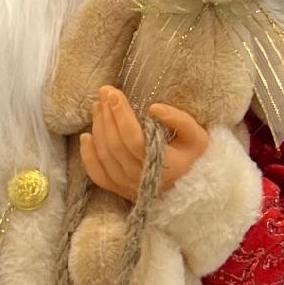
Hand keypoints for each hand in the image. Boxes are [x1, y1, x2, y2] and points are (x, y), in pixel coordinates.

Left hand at [79, 85, 207, 199]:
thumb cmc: (195, 157)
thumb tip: (154, 108)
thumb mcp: (197, 135)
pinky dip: (88, 156)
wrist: (195, 187)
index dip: (121, 115)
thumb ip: (179, 120)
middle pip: (115, 146)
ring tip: (98, 106)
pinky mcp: (120, 191)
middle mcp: (143, 179)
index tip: (114, 94)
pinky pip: (98, 175)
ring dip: (98, 129)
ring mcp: (129, 187)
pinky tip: (86, 136)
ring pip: (105, 157)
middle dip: (106, 116)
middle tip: (104, 93)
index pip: (134, 139)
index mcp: (164, 166)